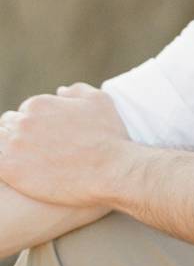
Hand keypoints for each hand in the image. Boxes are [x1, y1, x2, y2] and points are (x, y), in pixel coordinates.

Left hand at [0, 83, 132, 206]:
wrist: (111, 171)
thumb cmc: (109, 136)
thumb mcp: (100, 101)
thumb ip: (77, 90)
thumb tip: (60, 91)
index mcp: (39, 104)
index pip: (25, 112)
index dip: (38, 124)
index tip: (52, 137)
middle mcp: (22, 122)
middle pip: (9, 126)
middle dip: (23, 135)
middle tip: (43, 151)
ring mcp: (13, 146)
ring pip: (1, 144)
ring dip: (13, 151)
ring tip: (34, 163)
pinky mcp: (9, 170)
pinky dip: (8, 168)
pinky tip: (26, 174)